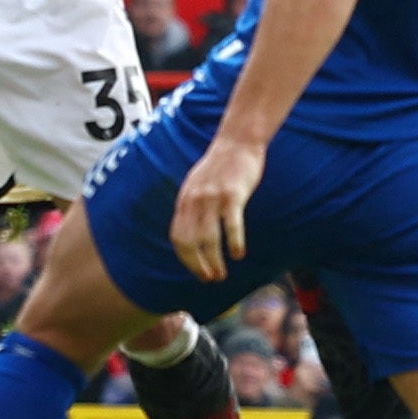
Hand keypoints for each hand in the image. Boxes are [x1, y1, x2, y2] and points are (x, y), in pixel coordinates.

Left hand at [169, 135, 262, 281]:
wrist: (237, 141)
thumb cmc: (221, 166)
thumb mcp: (198, 185)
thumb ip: (193, 207)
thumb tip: (193, 233)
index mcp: (185, 200)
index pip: (178, 237)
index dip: (186, 259)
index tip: (198, 271)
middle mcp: (194, 200)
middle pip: (190, 242)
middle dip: (198, 265)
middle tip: (211, 278)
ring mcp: (212, 197)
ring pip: (208, 238)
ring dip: (214, 260)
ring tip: (221, 274)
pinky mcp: (232, 194)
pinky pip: (231, 224)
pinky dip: (234, 242)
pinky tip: (239, 254)